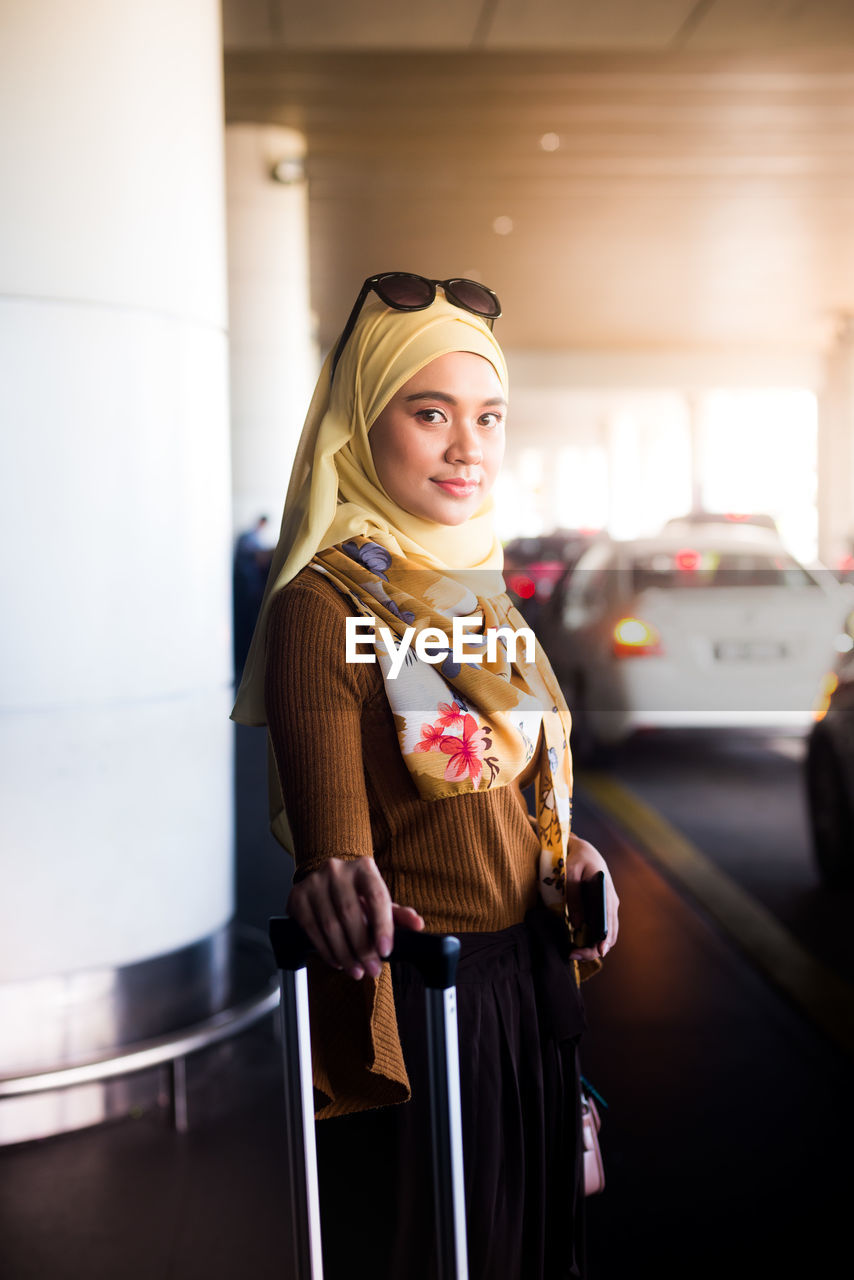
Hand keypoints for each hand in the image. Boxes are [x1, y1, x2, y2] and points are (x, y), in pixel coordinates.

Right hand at [287, 856, 424, 979]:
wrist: (324, 879)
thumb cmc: (356, 893)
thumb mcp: (379, 900)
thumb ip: (398, 913)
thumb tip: (417, 925)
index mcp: (363, 868)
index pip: (376, 897)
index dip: (382, 926)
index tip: (386, 951)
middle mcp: (337, 870)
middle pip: (351, 915)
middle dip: (363, 948)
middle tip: (372, 969)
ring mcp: (314, 882)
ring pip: (331, 926)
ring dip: (345, 954)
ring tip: (357, 970)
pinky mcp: (297, 897)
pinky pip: (312, 930)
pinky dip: (326, 951)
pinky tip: (338, 961)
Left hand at [564, 834, 619, 962]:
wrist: (584, 850)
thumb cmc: (577, 859)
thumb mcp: (571, 872)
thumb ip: (574, 896)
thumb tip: (578, 923)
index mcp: (607, 894)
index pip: (610, 924)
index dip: (604, 942)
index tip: (596, 953)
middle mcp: (612, 904)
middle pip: (610, 934)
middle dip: (593, 949)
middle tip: (572, 955)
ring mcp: (609, 907)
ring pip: (608, 934)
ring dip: (592, 946)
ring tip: (573, 952)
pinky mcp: (603, 909)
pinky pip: (602, 928)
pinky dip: (593, 939)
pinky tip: (578, 943)